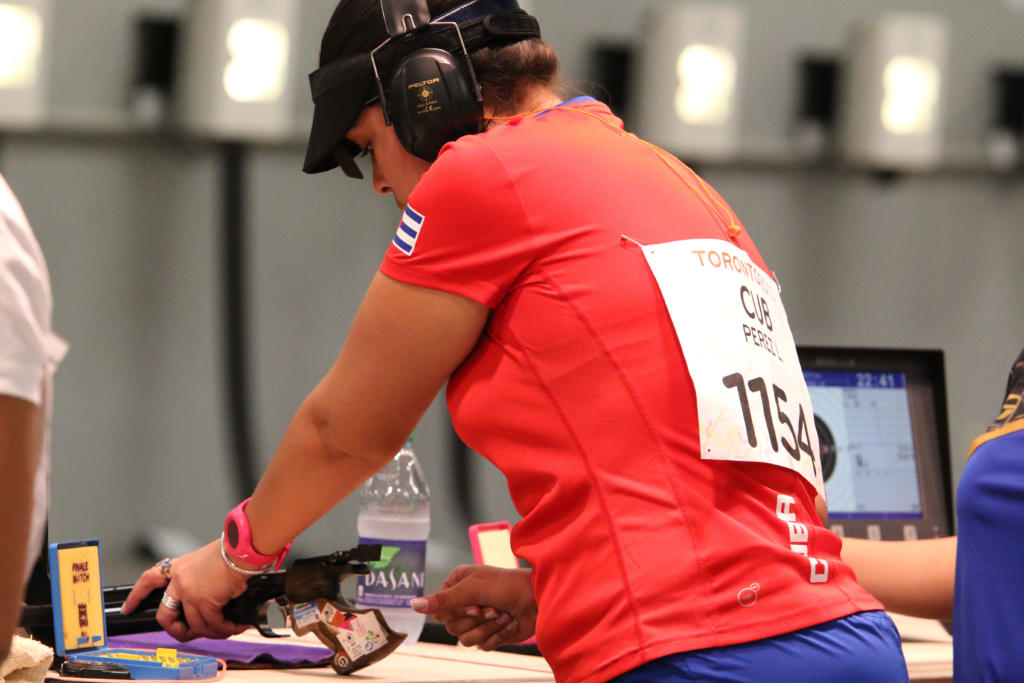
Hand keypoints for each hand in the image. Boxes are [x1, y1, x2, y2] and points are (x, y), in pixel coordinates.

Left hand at [121, 539, 249, 640]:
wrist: (243, 550)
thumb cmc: (233, 551)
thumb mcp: (209, 560)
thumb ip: (201, 578)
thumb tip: (211, 597)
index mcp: (180, 567)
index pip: (149, 579)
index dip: (136, 596)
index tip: (129, 608)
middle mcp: (180, 581)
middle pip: (165, 615)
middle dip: (176, 630)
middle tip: (189, 634)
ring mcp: (190, 592)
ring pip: (195, 624)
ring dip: (213, 631)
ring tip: (228, 628)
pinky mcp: (205, 601)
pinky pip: (213, 624)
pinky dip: (226, 628)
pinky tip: (236, 625)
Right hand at [411, 565, 535, 649]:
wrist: (538, 600)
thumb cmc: (507, 586)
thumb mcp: (472, 589)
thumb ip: (443, 600)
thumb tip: (413, 605)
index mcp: (457, 584)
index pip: (438, 608)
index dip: (455, 610)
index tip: (473, 603)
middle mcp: (465, 601)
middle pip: (450, 626)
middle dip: (473, 619)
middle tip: (490, 608)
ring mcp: (478, 619)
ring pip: (464, 639)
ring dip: (487, 628)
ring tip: (502, 614)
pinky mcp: (490, 634)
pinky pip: (481, 646)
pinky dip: (497, 635)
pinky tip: (509, 623)